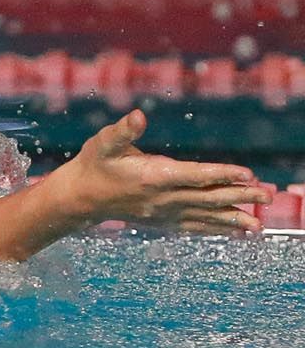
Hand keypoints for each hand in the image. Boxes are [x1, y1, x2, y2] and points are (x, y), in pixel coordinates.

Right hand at [50, 110, 267, 233]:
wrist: (79, 196)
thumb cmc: (93, 164)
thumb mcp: (104, 142)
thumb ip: (123, 131)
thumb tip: (138, 116)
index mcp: (153, 177)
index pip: (195, 176)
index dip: (223, 174)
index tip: (249, 174)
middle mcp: (162, 198)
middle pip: (208, 198)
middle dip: (240, 197)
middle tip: (269, 196)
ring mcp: (163, 212)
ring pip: (204, 216)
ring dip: (233, 219)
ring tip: (258, 226)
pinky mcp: (162, 220)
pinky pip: (193, 226)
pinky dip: (215, 228)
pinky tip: (235, 231)